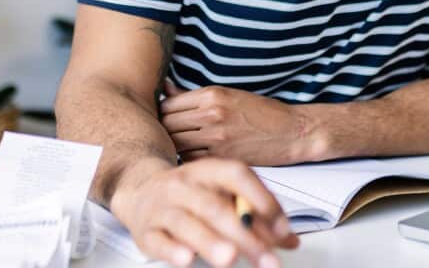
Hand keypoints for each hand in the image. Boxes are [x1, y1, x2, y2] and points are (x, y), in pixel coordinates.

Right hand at [109, 156, 299, 267]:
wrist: (140, 190)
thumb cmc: (190, 194)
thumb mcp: (223, 194)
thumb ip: (256, 215)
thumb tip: (289, 240)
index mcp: (208, 170)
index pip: (237, 176)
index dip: (261, 200)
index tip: (281, 229)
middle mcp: (184, 185)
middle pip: (216, 207)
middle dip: (244, 235)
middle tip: (266, 258)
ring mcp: (162, 207)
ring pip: (186, 223)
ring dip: (210, 241)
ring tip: (230, 258)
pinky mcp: (145, 231)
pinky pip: (158, 240)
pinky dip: (173, 250)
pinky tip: (187, 259)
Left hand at [161, 80, 319, 164]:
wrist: (291, 132)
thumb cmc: (261, 113)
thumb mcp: (228, 95)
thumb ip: (194, 96)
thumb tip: (166, 88)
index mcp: (212, 94)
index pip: (168, 104)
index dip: (161, 113)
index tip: (163, 120)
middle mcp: (211, 114)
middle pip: (167, 124)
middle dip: (163, 131)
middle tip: (164, 137)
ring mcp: (216, 137)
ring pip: (175, 144)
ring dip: (173, 147)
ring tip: (176, 149)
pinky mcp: (222, 157)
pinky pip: (190, 160)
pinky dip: (188, 160)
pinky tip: (192, 158)